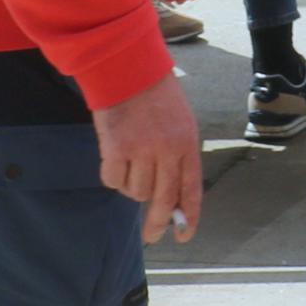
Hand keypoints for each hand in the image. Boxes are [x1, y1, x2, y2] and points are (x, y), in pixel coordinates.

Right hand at [92, 75, 203, 241]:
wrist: (128, 69)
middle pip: (163, 200)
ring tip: (131, 163)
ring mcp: (140, 151)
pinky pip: (113, 181)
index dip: (189, 216)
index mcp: (187, 143)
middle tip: (153, 236)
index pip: (192, 188)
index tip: (184, 236)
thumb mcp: (181, 123)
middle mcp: (167, 150)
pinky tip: (115, 159)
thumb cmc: (157, 96)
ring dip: (133, 187)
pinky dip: (113, 176)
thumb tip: (174, 197)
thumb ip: (179, 157)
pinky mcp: (115, 149)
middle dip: (158, 223)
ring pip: (136, 192)